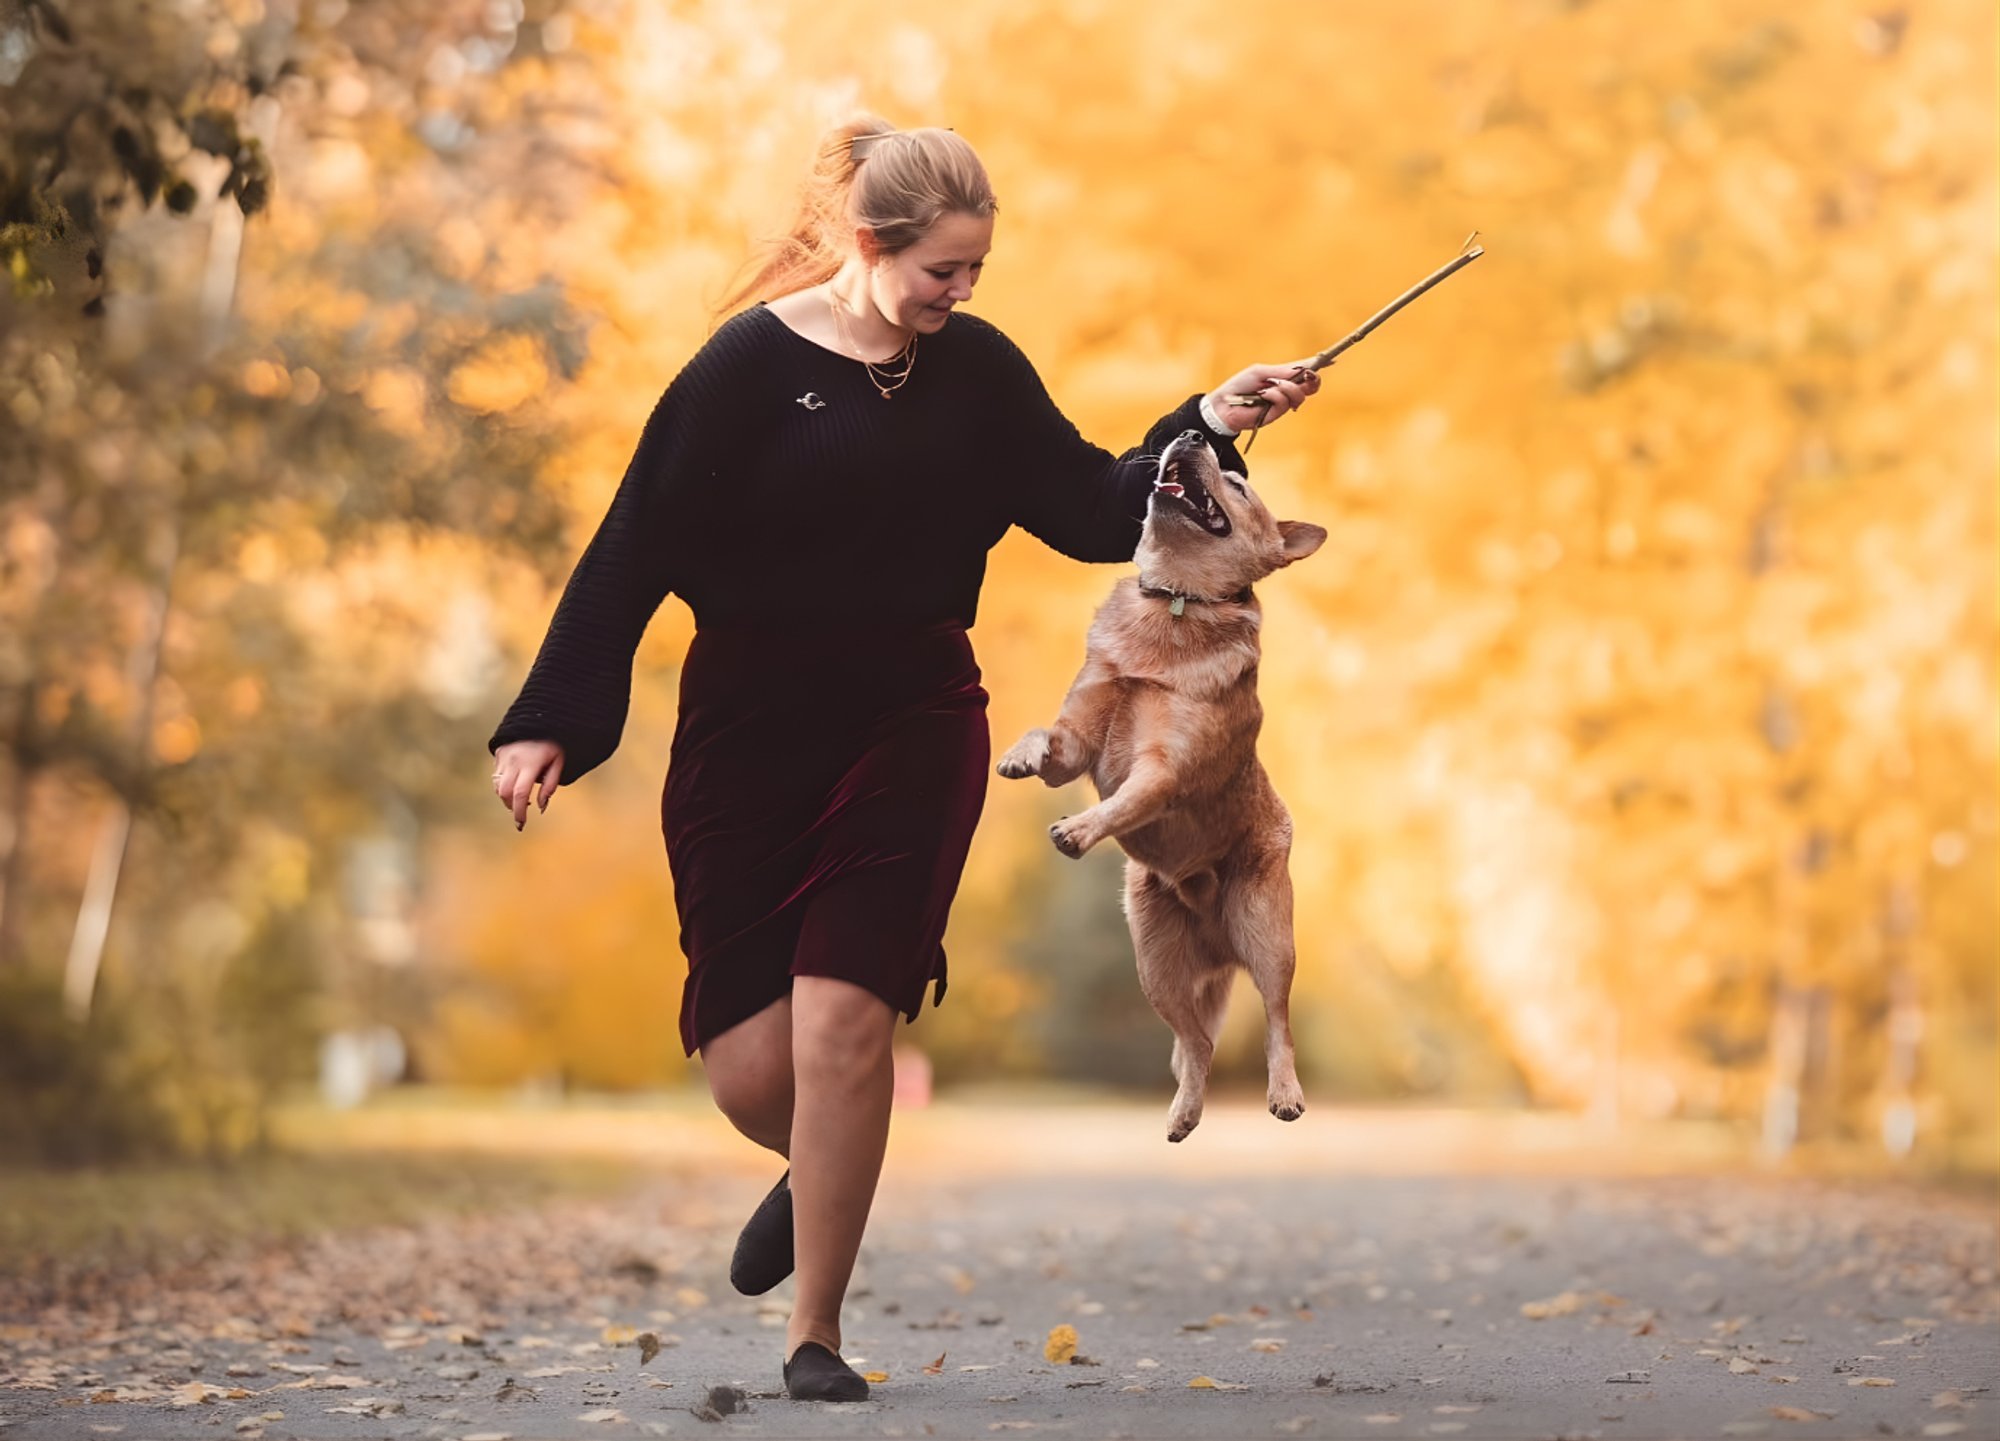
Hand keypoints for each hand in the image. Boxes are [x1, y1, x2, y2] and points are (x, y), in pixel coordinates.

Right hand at [492, 739, 564, 830]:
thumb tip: (541, 807)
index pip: (521, 794)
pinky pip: (497, 776)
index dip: (520, 812)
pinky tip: (516, 785)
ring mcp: (503, 757)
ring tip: (521, 801)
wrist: (539, 717)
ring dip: (507, 798)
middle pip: (505, 793)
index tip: (521, 824)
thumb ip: (549, 785)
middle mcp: (513, 761)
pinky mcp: (498, 754)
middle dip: (512, 808)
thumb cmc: (553, 743)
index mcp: (530, 764)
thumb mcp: (558, 762)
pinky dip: (504, 786)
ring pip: (498, 786)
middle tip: (522, 816)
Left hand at [1207, 358, 1324, 434]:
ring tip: (1272, 385)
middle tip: (1309, 373)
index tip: (1332, 360)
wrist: (1224, 404)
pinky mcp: (1276, 415)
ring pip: (1300, 395)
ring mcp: (1282, 404)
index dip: (1319, 366)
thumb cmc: (1240, 385)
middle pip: (1311, 387)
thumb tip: (1304, 367)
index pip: (1306, 372)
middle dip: (1313, 379)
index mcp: (1284, 378)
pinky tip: (1264, 395)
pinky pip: (1285, 402)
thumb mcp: (1262, 372)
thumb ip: (1283, 371)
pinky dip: (1275, 395)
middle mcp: (1286, 391)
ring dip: (1288, 387)